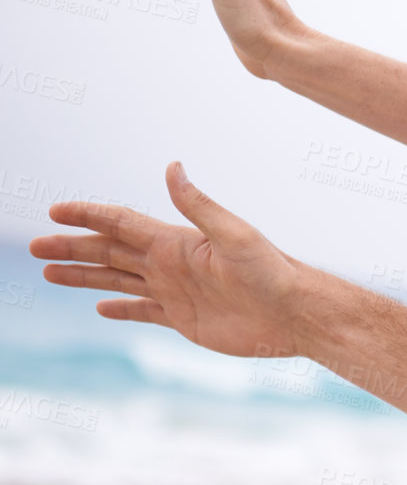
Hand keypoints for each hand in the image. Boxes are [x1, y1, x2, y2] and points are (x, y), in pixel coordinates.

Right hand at [30, 162, 317, 359]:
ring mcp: (175, 290)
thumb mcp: (234, 234)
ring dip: (84, 276)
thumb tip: (172, 165)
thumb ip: (198, 204)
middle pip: (109, 251)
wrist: (294, 313)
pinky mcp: (184, 318)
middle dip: (72, 247)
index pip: (120, 223)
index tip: (54, 210)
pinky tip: (101, 308)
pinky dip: (121, 309)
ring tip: (49, 272)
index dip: (88, 215)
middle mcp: (170, 263)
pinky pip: (143, 311)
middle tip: (34, 246)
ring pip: (118, 280)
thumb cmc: (271, 271)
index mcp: (176, 241)